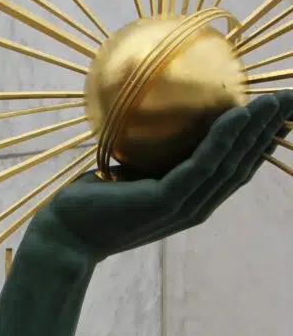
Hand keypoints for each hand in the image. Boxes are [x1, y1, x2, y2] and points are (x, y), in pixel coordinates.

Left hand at [29, 91, 292, 262]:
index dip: (262, 143)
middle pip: (245, 164)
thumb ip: (149, 154)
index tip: (280, 114)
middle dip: (272, 132)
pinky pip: (204, 162)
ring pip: (232, 162)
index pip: (236, 169)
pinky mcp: (167, 200)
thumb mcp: (128, 174)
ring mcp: (184, 205)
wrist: (65, 235)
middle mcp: (196, 206)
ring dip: (259, 129)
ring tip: (278, 100)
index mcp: (191, 200)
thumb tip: (156, 116)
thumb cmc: (90, 202)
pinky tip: (238, 112)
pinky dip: (225, 137)